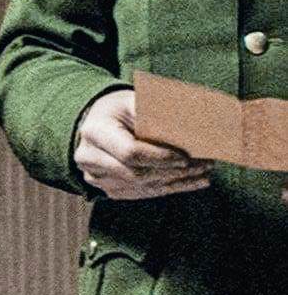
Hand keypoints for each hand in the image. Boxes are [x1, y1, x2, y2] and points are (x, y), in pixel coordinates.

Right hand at [74, 89, 211, 199]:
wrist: (95, 123)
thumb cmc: (118, 109)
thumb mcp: (133, 101)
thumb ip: (155, 112)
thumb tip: (192, 126)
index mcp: (95, 132)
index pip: (129, 152)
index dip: (159, 157)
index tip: (185, 157)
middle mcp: (90, 158)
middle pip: (136, 173)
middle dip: (173, 171)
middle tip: (204, 165)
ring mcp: (96, 177)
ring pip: (142, 187)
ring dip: (176, 182)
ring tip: (204, 173)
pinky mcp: (108, 188)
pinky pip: (142, 193)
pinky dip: (169, 188)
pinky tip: (192, 182)